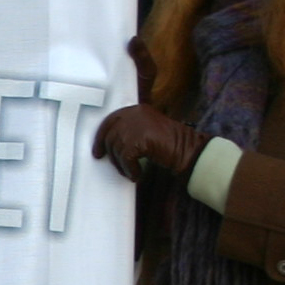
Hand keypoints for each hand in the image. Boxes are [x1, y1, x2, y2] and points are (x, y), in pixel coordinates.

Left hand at [92, 44, 203, 180]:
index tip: (97, 149)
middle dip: (110, 154)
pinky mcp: (139, 140)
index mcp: (136, 109)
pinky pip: (126, 159)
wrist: (187, 149)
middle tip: (113, 165)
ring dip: (121, 164)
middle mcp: (134, 114)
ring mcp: (136, 126)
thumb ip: (131, 130)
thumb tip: (110, 143)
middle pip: (110, 136)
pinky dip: (130, 170)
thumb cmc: (170, 143)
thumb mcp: (148, 128)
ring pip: (116, 149)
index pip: (110, 120)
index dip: (100, 136)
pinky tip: (136, 175)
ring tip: (130, 171)